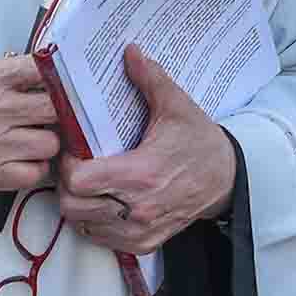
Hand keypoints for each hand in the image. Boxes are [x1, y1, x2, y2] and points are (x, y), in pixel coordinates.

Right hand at [0, 57, 58, 196]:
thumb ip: (5, 77)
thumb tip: (47, 75)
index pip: (45, 69)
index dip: (62, 77)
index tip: (67, 84)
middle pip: (57, 109)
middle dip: (59, 115)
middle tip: (51, 120)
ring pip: (51, 144)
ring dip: (46, 145)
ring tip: (31, 143)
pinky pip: (34, 174)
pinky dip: (32, 170)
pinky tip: (19, 163)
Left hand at [57, 49, 236, 258]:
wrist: (229, 180)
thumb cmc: (199, 142)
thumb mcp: (177, 107)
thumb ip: (150, 79)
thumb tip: (130, 51)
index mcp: (142, 174)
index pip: (79, 180)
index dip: (67, 164)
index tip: (73, 150)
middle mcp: (138, 209)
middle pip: (72, 206)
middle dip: (66, 185)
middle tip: (76, 166)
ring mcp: (140, 230)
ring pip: (82, 224)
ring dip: (78, 204)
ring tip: (88, 182)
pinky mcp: (144, 243)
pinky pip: (100, 239)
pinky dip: (93, 222)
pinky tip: (103, 201)